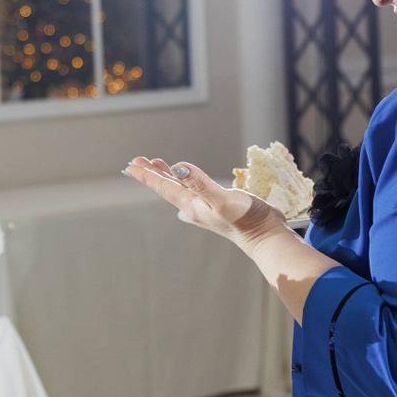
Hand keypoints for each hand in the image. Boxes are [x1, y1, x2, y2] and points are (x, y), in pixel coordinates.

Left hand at [124, 157, 285, 246]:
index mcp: (191, 205)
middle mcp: (195, 206)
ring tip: (157, 164)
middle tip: (137, 161)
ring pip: (181, 188)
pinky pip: (195, 189)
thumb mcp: (222, 199)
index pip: (164, 187)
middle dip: (153, 174)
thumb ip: (200, 183)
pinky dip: (186, 179)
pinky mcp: (218, 205)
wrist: (266, 236)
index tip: (130, 165)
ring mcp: (206, 206)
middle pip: (168, 187)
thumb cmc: (246, 220)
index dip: (147, 175)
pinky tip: (189, 178)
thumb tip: (178, 166)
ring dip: (167, 176)